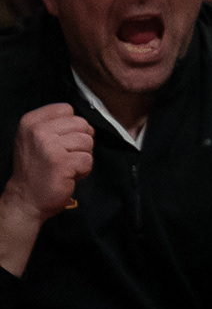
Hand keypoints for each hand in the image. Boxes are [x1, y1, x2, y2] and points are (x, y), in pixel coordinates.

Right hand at [2, 103, 92, 227]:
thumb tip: (86, 123)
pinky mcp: (61, 162)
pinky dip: (83, 170)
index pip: (67, 109)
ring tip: (65, 166)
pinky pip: (88, 160)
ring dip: (81, 156)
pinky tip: (67, 176)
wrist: (26, 200)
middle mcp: (37, 131)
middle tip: (64, 157)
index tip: (59, 141)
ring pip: (87, 141)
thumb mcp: (37, 139)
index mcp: (31, 121)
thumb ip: (57, 125)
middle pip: (81, 124)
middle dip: (80, 142)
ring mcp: (49, 146)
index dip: (71, 126)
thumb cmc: (37, 169)